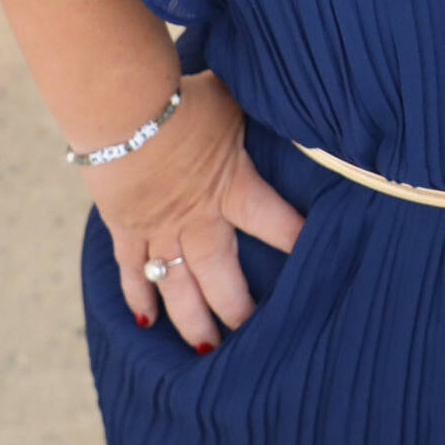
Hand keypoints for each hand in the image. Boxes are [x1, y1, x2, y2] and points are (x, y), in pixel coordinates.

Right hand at [84, 68, 305, 352]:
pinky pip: (131, 270)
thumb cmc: (181, 96)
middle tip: (256, 335)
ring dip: (192, 321)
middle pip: (224, 278)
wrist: (120, 105)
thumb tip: (289, 95)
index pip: (278, 224)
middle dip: (240, 310)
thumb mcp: (231, 99)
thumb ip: (254, 108)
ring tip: (208, 349)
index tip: (324, 269)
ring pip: (179, 287)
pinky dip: (137, 295)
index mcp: (233, 187)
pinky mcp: (125, 226)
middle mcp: (198, 218)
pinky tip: (144, 321)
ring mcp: (158, 228)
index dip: (300, 244)